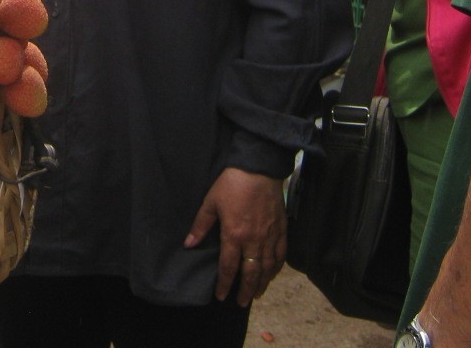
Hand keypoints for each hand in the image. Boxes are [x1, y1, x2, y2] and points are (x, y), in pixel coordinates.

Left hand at [185, 167, 286, 304]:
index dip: (225, 283)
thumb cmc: (232, 184)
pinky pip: (281, 254)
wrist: (259, 168)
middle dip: (245, 290)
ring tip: (256, 294)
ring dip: (262, 283)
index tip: (221, 296)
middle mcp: (254, 240)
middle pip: (251, 273)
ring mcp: (269, 236)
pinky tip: (273, 274)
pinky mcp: (281, 229)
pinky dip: (277, 268)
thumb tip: (188, 244)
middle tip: (241, 302)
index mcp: (234, 235)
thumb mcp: (211, 202)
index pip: (229, 267)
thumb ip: (201, 225)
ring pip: (268, 267)